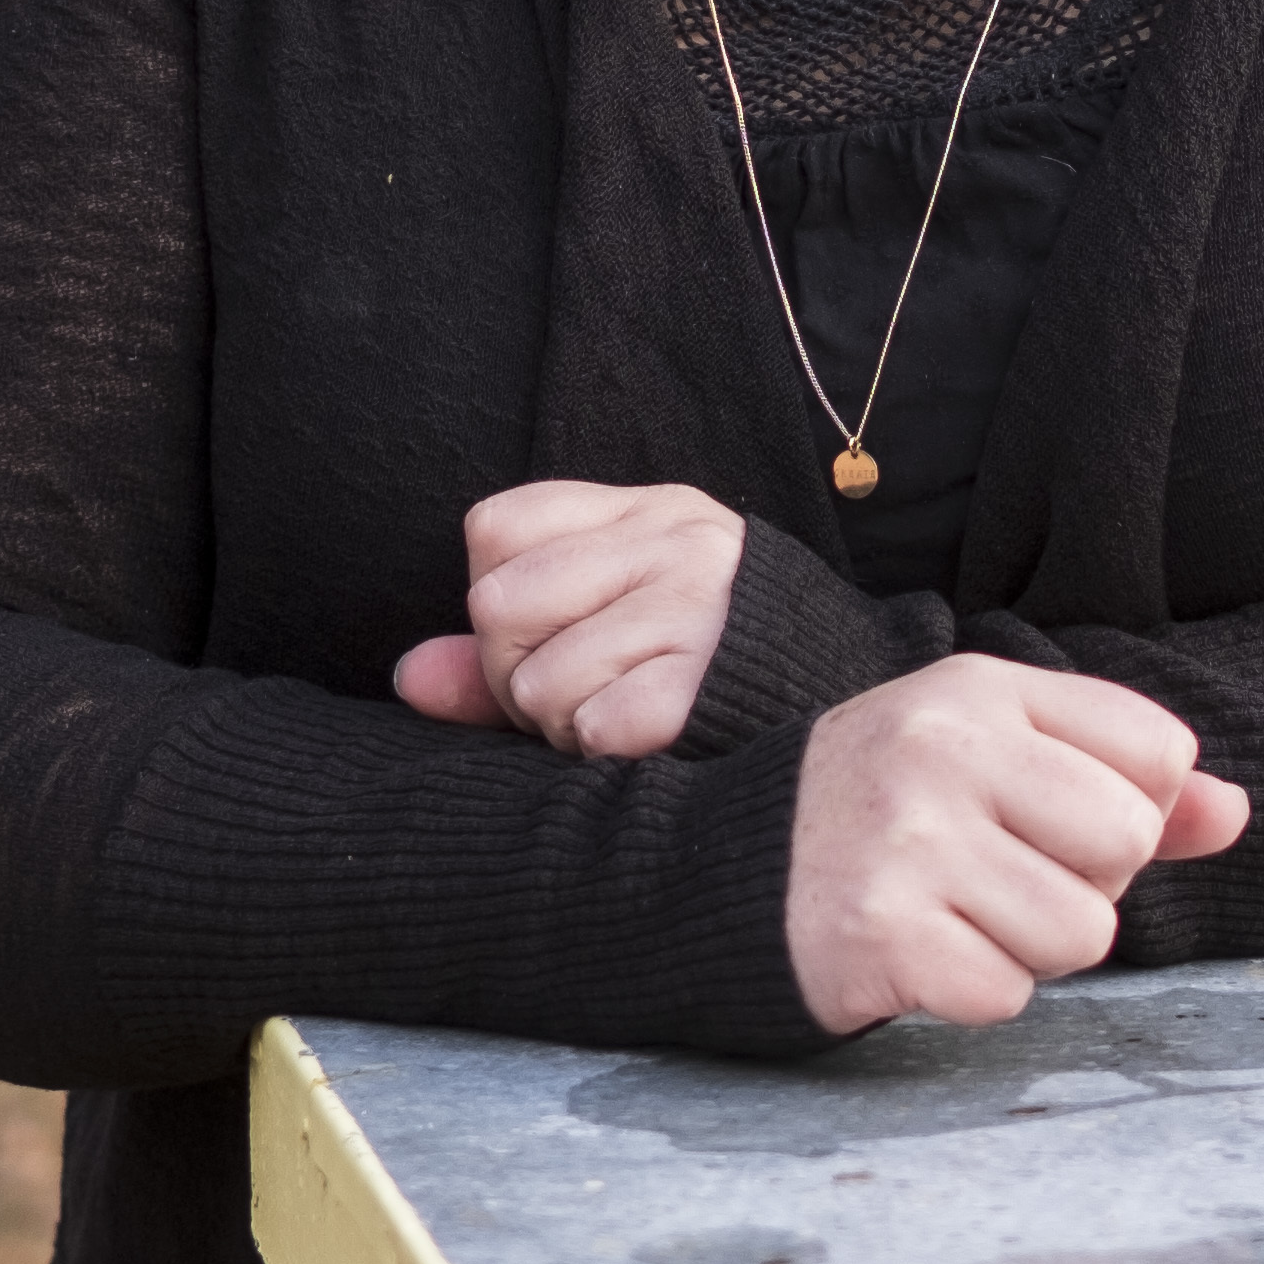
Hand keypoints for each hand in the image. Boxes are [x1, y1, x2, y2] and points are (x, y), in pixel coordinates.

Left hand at [392, 479, 745, 760]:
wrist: (856, 706)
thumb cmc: (715, 669)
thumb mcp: (617, 620)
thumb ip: (502, 647)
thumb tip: (407, 678)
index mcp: (648, 511)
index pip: (494, 529)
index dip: (502, 595)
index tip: (557, 628)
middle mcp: (674, 544)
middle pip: (497, 608)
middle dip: (517, 674)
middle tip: (584, 690)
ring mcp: (696, 611)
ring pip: (535, 683)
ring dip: (563, 725)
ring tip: (625, 714)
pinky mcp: (707, 688)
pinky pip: (596, 729)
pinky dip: (606, 752)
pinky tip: (650, 741)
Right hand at [787, 656, 1250, 1033]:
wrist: (725, 876)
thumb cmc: (887, 812)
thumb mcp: (995, 756)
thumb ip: (1120, 778)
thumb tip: (1234, 812)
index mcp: (981, 688)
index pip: (1158, 752)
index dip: (1130, 806)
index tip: (1050, 816)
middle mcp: (944, 747)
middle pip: (1128, 841)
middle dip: (1088, 881)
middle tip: (1001, 873)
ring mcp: (908, 839)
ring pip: (1082, 932)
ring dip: (1033, 947)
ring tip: (961, 913)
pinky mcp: (882, 932)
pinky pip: (1007, 993)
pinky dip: (973, 990)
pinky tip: (921, 952)